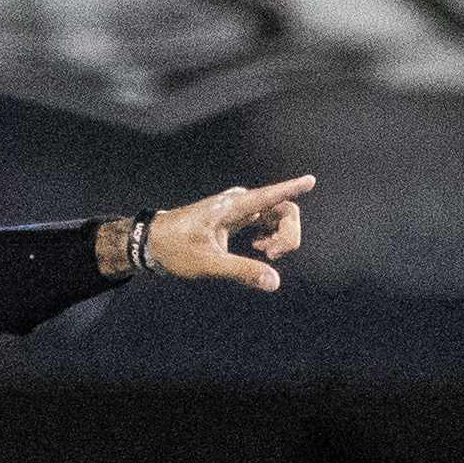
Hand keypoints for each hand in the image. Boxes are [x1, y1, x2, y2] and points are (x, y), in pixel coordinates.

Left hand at [144, 176, 310, 290]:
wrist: (153, 243)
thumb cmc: (175, 248)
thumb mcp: (209, 263)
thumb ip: (242, 270)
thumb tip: (273, 282)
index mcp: (232, 207)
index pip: (269, 195)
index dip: (292, 189)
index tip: (310, 181)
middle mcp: (238, 202)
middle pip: (282, 209)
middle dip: (288, 233)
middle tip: (274, 254)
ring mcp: (238, 208)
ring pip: (276, 215)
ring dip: (279, 235)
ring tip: (266, 252)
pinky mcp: (235, 217)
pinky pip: (265, 221)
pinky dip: (270, 235)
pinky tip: (260, 247)